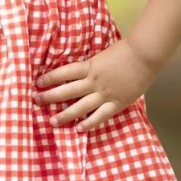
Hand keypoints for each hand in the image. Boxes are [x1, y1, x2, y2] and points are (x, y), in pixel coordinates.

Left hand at [33, 39, 154, 132]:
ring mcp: (105, 93)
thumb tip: (80, 70)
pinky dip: (89, 123)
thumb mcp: (103, 54)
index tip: (37, 83)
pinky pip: (100, 116)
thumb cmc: (125, 50)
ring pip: (80, 107)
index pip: (64, 73)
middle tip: (36, 101)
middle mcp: (94, 81)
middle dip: (50, 96)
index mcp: (90, 66)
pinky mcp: (116, 103)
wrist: (145, 55)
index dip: (50, 78)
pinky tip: (79, 129)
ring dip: (65, 115)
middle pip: (67, 91)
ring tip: (52, 122)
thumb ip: (92, 64)